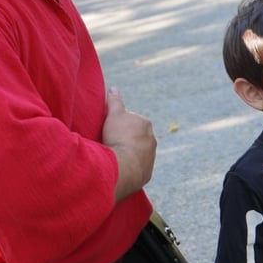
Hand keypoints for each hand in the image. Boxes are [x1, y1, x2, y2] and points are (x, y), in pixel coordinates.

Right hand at [102, 87, 155, 201]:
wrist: (123, 166)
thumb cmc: (118, 137)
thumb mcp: (113, 115)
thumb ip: (115, 102)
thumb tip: (113, 88)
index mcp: (145, 124)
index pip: (132, 121)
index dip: (119, 125)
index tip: (110, 131)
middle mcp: (152, 140)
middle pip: (136, 138)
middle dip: (126, 140)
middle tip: (111, 144)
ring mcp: (151, 158)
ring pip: (138, 154)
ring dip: (128, 154)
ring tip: (114, 157)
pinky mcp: (147, 173)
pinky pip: (137, 169)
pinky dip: (130, 168)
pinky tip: (119, 169)